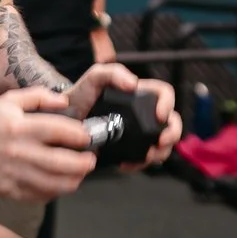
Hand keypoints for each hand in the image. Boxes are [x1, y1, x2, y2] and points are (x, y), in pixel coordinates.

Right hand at [0, 87, 94, 200]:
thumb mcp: (9, 101)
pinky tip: (58, 182)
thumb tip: (64, 102)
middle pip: (66, 163)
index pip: (63, 132)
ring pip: (57, 184)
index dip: (82, 135)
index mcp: (22, 128)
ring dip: (76, 179)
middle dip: (86, 162)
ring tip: (79, 172)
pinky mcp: (11, 191)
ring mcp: (16, 175)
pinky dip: (56, 191)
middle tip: (90, 158)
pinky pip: (42, 196)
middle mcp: (21, 152)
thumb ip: (39, 97)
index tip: (88, 136)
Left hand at [66, 64, 182, 168]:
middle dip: (172, 134)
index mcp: (140, 94)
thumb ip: (113, 73)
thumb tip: (134, 84)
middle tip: (160, 142)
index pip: (165, 94)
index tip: (160, 115)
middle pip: (172, 123)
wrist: (64, 122)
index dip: (168, 104)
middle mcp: (144, 114)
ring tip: (145, 157)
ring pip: (163, 145)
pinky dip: (140, 164)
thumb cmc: (80, 96)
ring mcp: (139, 133)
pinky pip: (144, 160)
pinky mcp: (130, 150)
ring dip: (160, 153)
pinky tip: (126, 164)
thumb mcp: (95, 77)